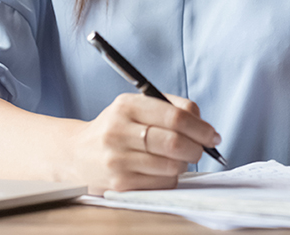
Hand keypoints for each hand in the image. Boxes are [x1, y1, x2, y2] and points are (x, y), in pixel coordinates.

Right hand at [70, 92, 221, 194]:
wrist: (76, 155)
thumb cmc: (114, 129)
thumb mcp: (134, 107)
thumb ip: (168, 107)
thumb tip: (202, 122)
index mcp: (126, 106)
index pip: (174, 116)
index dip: (200, 127)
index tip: (212, 134)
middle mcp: (119, 131)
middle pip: (176, 142)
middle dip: (197, 147)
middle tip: (201, 149)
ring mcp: (118, 159)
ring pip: (172, 165)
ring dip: (183, 164)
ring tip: (175, 158)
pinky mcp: (120, 184)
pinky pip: (162, 182)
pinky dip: (170, 177)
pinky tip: (159, 170)